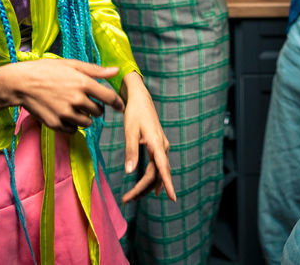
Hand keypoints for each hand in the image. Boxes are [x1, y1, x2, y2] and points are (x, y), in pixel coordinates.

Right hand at [0, 58, 122, 133]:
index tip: (119, 106)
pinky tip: (65, 115)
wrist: (20, 83)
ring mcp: (65, 113)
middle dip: (96, 108)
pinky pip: (73, 130)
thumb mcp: (71, 64)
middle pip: (98, 112)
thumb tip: (115, 71)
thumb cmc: (45, 70)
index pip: (109, 97)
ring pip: (87, 123)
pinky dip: (72, 125)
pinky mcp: (55, 124)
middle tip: (86, 101)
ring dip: (85, 117)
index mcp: (83, 83)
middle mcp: (76, 99)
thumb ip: (95, 70)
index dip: (117, 103)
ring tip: (74, 108)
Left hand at [118, 72, 175, 203]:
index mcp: (157, 143)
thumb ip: (131, 151)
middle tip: (126, 200)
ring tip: (131, 197)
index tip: (173, 198)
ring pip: (157, 172)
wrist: (141, 99)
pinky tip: (149, 188)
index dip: (167, 184)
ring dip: (146, 185)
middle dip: (142, 189)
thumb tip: (128, 172)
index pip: (163, 168)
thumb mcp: (130, 131)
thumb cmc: (134, 113)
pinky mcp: (158, 146)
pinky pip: (157, 167)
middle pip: (156, 174)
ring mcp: (162, 147)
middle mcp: (162, 147)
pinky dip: (151, 178)